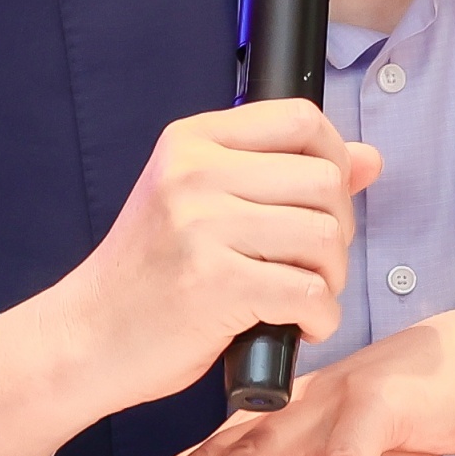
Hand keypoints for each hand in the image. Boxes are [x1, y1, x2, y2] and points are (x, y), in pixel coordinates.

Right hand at [0, 101, 381, 455]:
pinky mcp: (213, 284)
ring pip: (324, 237)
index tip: (324, 203)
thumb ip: (282, 174)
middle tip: (313, 265)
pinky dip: (319, 319)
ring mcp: (201, 227)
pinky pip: (309, 293)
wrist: (86, 337)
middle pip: (324, 181)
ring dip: (331, 280)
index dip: (334, 160)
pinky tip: (297, 328)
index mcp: (192, 141)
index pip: (301, 118)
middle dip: (339, 232)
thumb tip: (368, 157)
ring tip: (303, 298)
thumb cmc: (149, 274)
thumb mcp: (203, 204)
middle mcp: (195, 173)